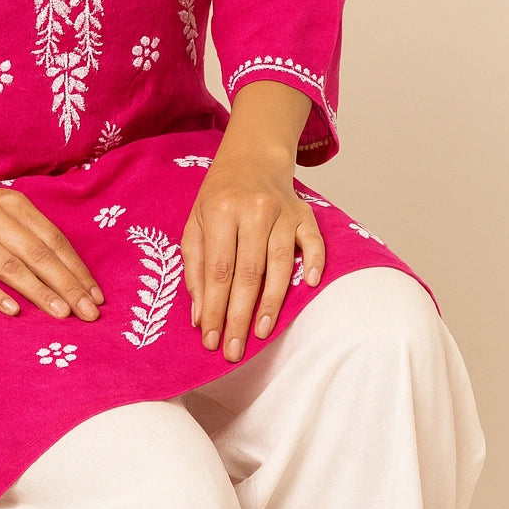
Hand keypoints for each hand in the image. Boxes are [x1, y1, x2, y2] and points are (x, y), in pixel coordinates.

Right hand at [0, 174, 105, 322]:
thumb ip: (27, 230)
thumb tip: (65, 268)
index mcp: (13, 204)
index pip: (54, 240)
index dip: (77, 269)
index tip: (96, 296)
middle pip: (39, 255)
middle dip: (68, 286)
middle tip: (88, 313)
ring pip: (11, 266)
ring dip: (39, 292)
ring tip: (62, 314)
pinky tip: (14, 310)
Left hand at [181, 143, 324, 360]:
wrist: (252, 157)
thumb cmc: (220, 197)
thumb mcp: (196, 223)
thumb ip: (195, 267)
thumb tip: (199, 315)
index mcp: (221, 211)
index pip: (218, 270)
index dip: (214, 308)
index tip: (210, 339)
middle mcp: (253, 210)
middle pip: (248, 272)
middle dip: (239, 316)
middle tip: (234, 350)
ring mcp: (282, 211)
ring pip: (280, 263)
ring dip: (271, 302)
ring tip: (261, 333)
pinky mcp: (305, 214)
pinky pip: (313, 242)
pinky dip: (313, 263)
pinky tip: (308, 286)